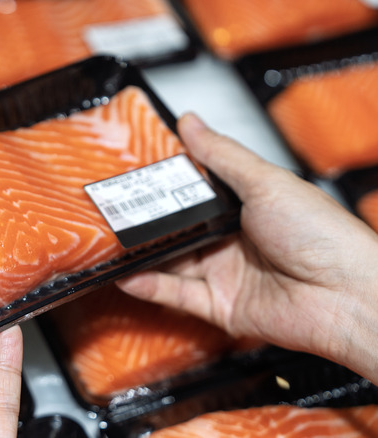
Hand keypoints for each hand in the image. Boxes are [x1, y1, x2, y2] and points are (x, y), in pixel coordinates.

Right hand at [116, 113, 377, 381]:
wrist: (345, 295)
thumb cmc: (323, 235)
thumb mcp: (266, 182)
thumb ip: (223, 155)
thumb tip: (192, 122)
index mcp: (247, 205)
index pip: (195, 192)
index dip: (166, 184)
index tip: (135, 174)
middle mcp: (234, 239)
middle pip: (179, 229)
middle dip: (147, 221)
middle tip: (116, 209)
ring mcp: (226, 274)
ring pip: (172, 262)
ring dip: (143, 254)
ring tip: (113, 241)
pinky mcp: (220, 306)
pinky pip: (178, 295)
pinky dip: (151, 286)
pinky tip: (129, 275)